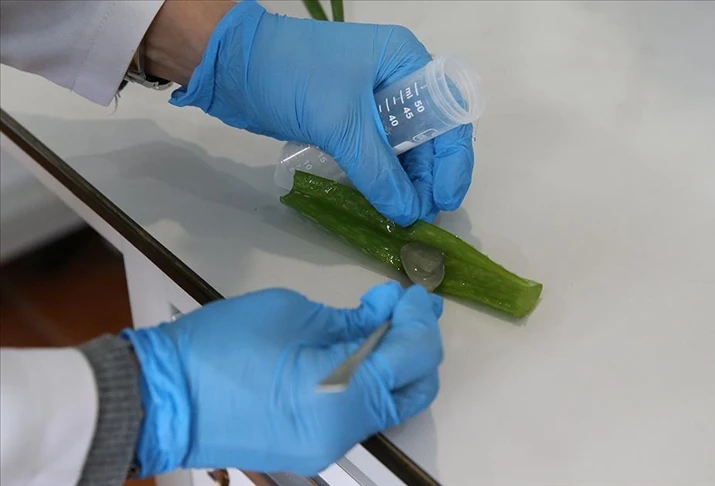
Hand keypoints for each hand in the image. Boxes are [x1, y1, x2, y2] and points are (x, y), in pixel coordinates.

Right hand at [121, 282, 443, 476]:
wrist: (157, 401)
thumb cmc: (220, 347)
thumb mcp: (291, 315)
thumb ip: (349, 320)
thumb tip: (383, 316)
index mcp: (342, 395)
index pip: (411, 356)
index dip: (420, 318)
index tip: (415, 291)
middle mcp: (345, 432)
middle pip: (413, 390)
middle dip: (418, 344)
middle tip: (406, 308)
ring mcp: (329, 446)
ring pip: (389, 404)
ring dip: (395, 362)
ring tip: (382, 321)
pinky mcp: (312, 449)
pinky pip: (359, 413)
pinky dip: (369, 380)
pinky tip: (356, 348)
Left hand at [167, 0, 473, 225]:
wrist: (231, 65)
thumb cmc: (292, 75)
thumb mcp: (340, 123)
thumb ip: (378, 171)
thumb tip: (408, 214)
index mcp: (406, 63)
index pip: (448, 115)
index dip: (453, 160)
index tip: (445, 199)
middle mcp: (398, 81)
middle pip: (430, 136)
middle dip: (429, 178)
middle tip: (422, 217)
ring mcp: (374, 102)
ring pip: (404, 149)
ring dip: (407, 183)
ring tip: (406, 218)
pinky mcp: (350, 121)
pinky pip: (379, 154)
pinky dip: (384, 179)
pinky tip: (385, 204)